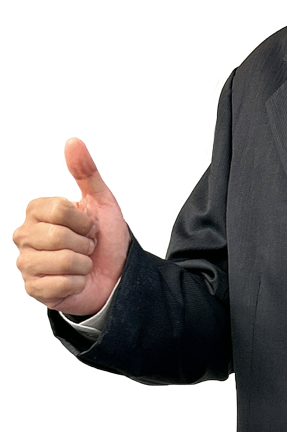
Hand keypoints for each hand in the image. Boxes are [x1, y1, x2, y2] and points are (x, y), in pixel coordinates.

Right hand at [12, 138, 130, 315]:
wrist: (116, 273)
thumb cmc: (105, 238)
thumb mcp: (101, 202)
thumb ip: (86, 172)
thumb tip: (74, 142)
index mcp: (38, 213)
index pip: (58, 209)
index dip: (83, 219)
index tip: (89, 225)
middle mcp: (25, 236)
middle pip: (58, 235)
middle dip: (85, 242)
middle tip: (87, 245)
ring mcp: (27, 264)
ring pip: (60, 261)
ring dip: (83, 263)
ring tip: (82, 261)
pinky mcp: (34, 288)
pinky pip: (59, 284)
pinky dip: (78, 282)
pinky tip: (77, 279)